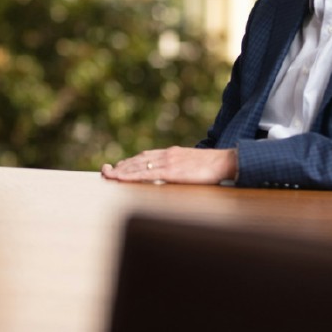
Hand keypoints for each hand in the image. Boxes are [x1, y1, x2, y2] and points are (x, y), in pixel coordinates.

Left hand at [100, 147, 238, 185]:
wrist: (225, 162)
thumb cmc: (212, 167)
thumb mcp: (192, 165)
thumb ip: (181, 168)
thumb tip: (174, 175)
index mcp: (171, 153)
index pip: (145, 156)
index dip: (130, 162)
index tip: (118, 166)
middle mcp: (166, 155)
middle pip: (138, 159)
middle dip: (121, 166)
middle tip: (106, 172)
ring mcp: (167, 162)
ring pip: (138, 165)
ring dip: (122, 170)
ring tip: (109, 175)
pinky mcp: (171, 171)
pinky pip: (146, 173)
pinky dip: (131, 175)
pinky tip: (121, 178)